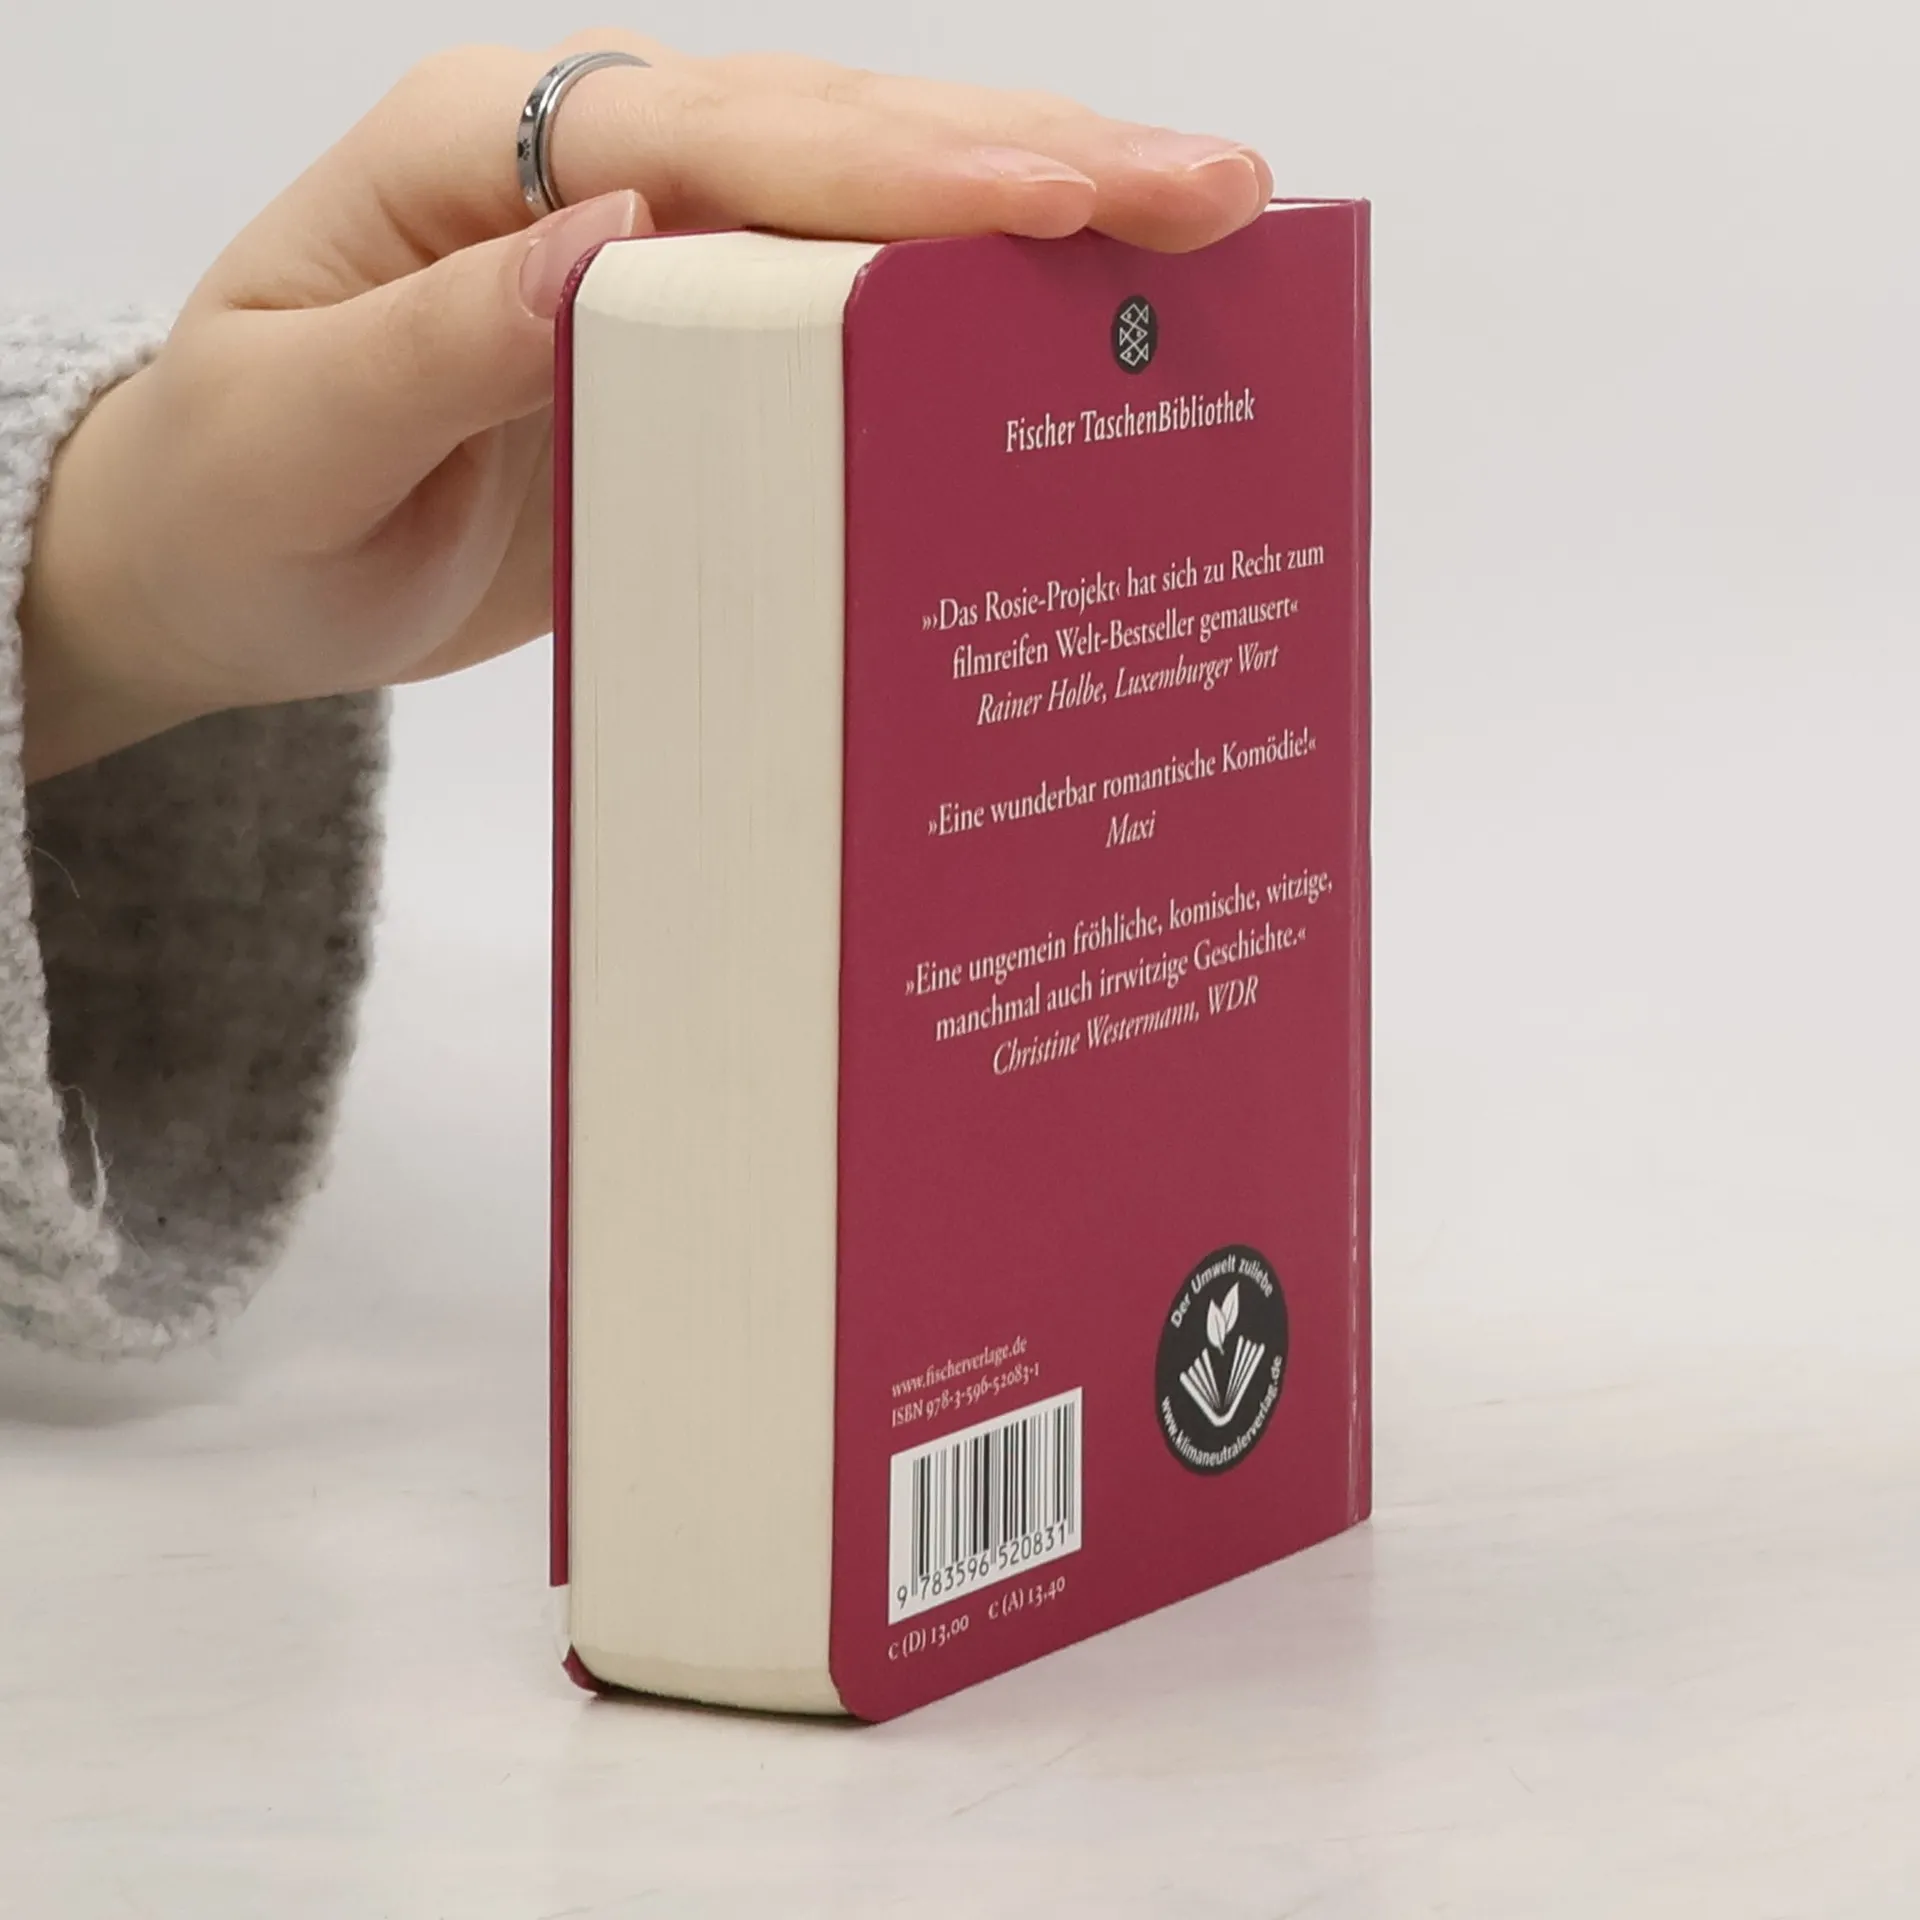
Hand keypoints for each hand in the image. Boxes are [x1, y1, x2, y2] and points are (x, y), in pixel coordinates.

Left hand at [19, 34, 1271, 779]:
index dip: (900, 170)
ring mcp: (663, 253)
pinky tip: (1078, 325)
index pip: (725, 136)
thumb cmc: (238, 499)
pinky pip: (856, 312)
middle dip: (1036, 158)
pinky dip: (974, 311)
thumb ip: (449, 338)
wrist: (230, 567)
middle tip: (1218, 189)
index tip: (1059, 200)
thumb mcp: (299, 427)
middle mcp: (596, 172)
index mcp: (489, 155)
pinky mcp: (700, 346)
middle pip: (840, 137)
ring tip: (1202, 223)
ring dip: (1041, 211)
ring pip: (874, 205)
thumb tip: (614, 242)